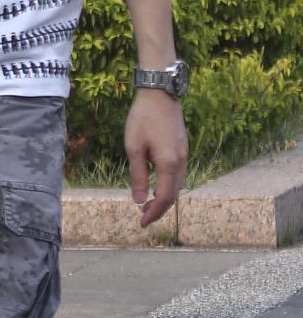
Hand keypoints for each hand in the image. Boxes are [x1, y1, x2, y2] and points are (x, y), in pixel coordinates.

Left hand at [125, 89, 187, 227]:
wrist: (160, 95)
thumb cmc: (143, 119)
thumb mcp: (134, 147)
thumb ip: (138, 175)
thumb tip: (139, 200)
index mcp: (169, 164)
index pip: (165, 197)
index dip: (154, 212)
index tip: (142, 223)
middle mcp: (181, 163)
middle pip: (174, 195)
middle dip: (159, 209)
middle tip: (143, 217)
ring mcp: (184, 156)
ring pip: (177, 186)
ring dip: (164, 198)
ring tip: (147, 205)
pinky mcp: (182, 149)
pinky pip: (178, 175)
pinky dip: (168, 186)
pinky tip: (157, 187)